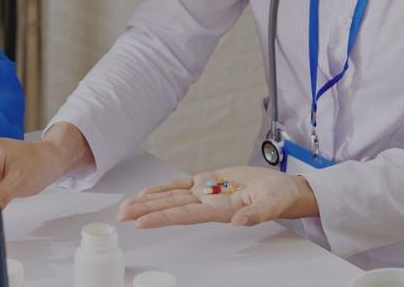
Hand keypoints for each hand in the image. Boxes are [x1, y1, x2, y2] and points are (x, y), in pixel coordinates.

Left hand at [117, 166, 318, 228]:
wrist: (283, 189)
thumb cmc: (278, 198)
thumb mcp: (271, 204)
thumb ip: (255, 214)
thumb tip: (239, 221)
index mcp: (219, 210)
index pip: (183, 215)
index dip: (161, 218)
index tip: (140, 223)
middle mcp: (207, 204)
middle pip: (170, 207)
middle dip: (145, 211)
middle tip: (121, 216)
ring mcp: (205, 193)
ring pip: (171, 197)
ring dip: (148, 201)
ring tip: (126, 207)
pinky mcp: (208, 181)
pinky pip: (181, 185)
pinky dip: (163, 187)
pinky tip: (148, 192)